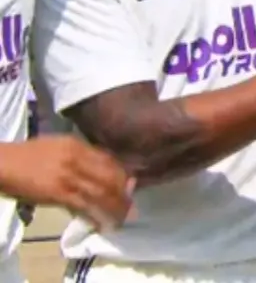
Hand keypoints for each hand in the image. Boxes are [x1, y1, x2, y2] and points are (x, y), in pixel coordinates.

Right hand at [0, 137, 132, 231]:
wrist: (3, 163)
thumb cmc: (28, 155)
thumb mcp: (58, 145)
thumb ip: (79, 153)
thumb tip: (98, 168)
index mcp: (77, 145)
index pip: (109, 160)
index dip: (122, 175)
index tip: (129, 186)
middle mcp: (77, 158)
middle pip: (110, 176)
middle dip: (123, 193)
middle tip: (129, 206)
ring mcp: (68, 176)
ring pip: (101, 192)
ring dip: (115, 207)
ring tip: (121, 218)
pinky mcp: (58, 193)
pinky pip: (83, 205)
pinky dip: (96, 216)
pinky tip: (102, 224)